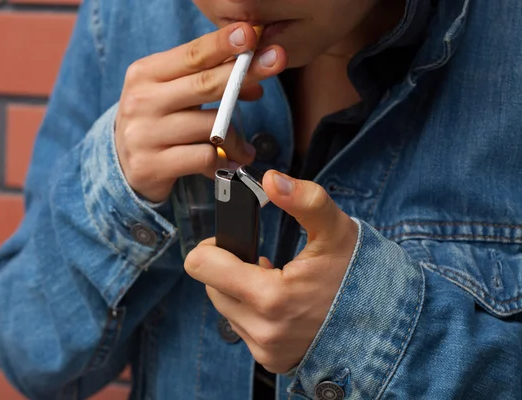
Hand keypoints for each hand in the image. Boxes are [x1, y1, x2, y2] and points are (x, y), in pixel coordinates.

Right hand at [115, 23, 286, 202]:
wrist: (122, 164)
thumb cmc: (157, 121)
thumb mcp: (173, 94)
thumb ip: (207, 82)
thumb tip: (254, 85)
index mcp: (145, 74)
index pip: (191, 55)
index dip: (222, 43)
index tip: (250, 33)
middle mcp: (142, 101)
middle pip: (205, 84)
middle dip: (245, 72)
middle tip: (276, 61)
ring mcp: (144, 134)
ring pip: (210, 127)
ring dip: (236, 139)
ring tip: (244, 149)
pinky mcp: (152, 165)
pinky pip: (204, 158)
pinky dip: (223, 161)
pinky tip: (226, 163)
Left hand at [184, 170, 358, 372]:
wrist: (384, 323)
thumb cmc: (357, 273)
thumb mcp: (335, 230)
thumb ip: (304, 199)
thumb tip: (271, 180)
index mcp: (271, 297)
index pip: (201, 266)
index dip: (212, 247)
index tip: (234, 242)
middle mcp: (263, 330)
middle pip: (211, 286)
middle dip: (230, 269)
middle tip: (262, 261)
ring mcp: (266, 349)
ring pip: (225, 308)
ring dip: (240, 291)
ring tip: (274, 281)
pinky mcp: (271, 361)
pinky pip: (243, 328)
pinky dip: (254, 312)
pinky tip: (279, 303)